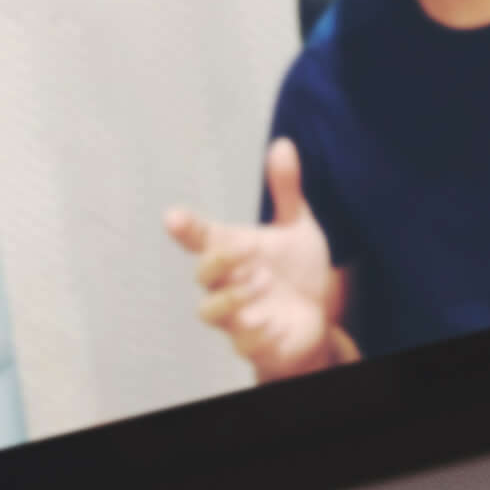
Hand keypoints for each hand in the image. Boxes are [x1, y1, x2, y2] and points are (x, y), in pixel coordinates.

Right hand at [161, 141, 352, 380]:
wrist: (317, 321)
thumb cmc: (296, 274)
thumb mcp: (297, 229)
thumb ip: (286, 191)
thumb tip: (283, 144)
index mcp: (234, 253)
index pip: (201, 238)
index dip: (186, 228)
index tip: (173, 217)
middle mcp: (229, 284)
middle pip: (203, 275)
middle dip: (219, 262)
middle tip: (250, 252)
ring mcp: (238, 316)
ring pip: (211, 312)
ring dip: (231, 298)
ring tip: (261, 284)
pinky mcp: (255, 345)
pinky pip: (243, 345)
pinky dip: (255, 334)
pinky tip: (274, 322)